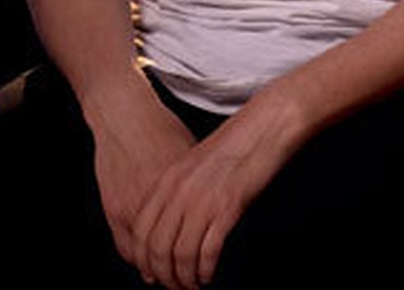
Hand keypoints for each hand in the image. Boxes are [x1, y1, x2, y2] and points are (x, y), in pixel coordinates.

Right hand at [87, 79, 197, 271]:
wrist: (125, 114)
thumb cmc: (159, 129)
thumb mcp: (188, 156)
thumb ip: (199, 186)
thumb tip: (215, 204)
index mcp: (180, 194)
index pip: (191, 244)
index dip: (197, 263)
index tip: (203, 271)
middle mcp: (155, 206)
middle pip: (167, 257)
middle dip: (177, 275)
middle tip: (186, 282)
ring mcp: (131, 209)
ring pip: (145, 258)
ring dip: (156, 269)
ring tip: (167, 275)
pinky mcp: (113, 207)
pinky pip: (126, 246)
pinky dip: (137, 255)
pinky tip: (146, 258)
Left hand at [130, 86, 304, 289]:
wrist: (261, 128)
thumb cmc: (232, 146)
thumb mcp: (194, 165)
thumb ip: (178, 191)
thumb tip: (170, 225)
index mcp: (168, 180)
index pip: (142, 230)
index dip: (145, 259)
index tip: (154, 274)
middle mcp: (180, 191)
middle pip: (157, 247)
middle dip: (164, 275)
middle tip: (175, 287)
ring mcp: (202, 199)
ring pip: (180, 254)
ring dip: (185, 278)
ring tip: (193, 285)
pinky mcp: (227, 207)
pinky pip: (207, 250)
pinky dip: (205, 269)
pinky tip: (208, 275)